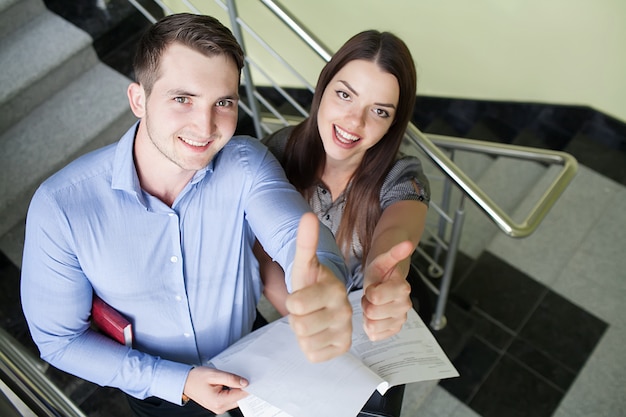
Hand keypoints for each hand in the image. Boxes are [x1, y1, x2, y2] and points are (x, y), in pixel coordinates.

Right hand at [183, 366, 247, 413]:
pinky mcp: (218, 405)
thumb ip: (231, 378)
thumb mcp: (215, 374)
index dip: (249, 387)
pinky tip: (233, 383)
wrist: (185, 382)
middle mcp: (219, 407)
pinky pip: (230, 399)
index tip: (256, 379)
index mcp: (218, 401)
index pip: (240, 395)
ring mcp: (219, 408)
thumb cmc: (197, 377)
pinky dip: (234, 392)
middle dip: (245, 388)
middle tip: (248, 377)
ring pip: (236, 399)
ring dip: (239, 390)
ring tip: (237, 379)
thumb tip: (245, 383)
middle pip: (239, 399)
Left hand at [286, 212, 351, 361]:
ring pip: (305, 341)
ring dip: (302, 332)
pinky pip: (313, 354)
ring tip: (312, 319)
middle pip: (299, 325)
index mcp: (335, 289)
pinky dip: (310, 346)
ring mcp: (345, 331)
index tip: (303, 294)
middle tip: (307, 309)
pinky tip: (318, 333)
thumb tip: (308, 216)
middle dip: (297, 317)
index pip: (296, 304)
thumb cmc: (312, 283)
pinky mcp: (342, 348)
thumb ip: (305, 241)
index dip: (293, 300)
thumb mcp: (305, 263)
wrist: (325, 302)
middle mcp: (345, 311)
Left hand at [362, 241, 413, 340]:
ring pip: (372, 326)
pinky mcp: (395, 328)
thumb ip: (393, 254)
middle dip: (367, 303)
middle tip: (372, 295)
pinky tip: (375, 314)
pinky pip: (375, 335)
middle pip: (371, 313)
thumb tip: (407, 244)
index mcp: (402, 288)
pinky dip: (371, 326)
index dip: (368, 291)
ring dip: (368, 315)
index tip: (373, 285)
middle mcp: (405, 305)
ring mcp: (401, 318)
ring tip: (373, 303)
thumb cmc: (381, 269)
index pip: (374, 298)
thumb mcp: (382, 259)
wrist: (387, 278)